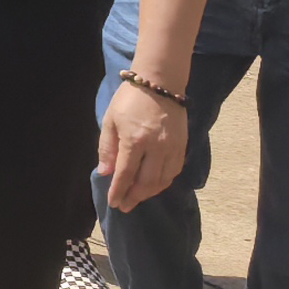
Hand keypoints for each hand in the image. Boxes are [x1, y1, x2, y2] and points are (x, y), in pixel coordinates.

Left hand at [100, 77, 188, 214]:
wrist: (160, 82)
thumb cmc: (130, 99)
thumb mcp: (111, 120)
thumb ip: (107, 147)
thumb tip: (106, 172)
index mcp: (135, 140)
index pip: (126, 174)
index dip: (119, 191)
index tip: (113, 203)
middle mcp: (156, 147)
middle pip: (146, 182)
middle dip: (134, 197)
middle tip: (125, 206)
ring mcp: (172, 147)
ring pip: (163, 180)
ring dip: (149, 193)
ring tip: (137, 198)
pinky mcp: (182, 145)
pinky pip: (174, 171)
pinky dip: (164, 182)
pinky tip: (155, 185)